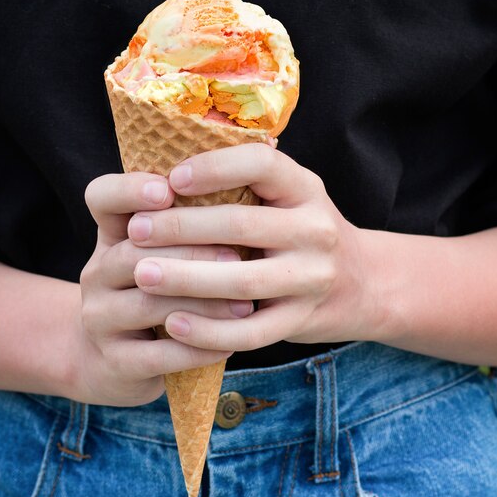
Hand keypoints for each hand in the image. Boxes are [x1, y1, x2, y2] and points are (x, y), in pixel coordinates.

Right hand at [75, 172, 249, 406]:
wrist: (115, 360)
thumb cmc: (156, 293)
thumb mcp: (160, 255)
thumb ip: (189, 227)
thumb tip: (245, 189)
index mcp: (112, 237)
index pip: (102, 198)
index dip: (128, 190)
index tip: (167, 191)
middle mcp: (97, 272)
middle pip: (133, 254)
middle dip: (188, 254)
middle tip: (236, 258)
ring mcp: (100, 318)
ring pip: (148, 305)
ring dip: (201, 304)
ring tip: (244, 305)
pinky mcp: (115, 361)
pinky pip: (157, 356)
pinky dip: (196, 349)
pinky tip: (228, 345)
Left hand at [128, 144, 379, 351]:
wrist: (361, 283)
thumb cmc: (301, 233)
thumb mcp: (289, 198)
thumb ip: (247, 184)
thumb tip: (169, 172)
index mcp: (305, 188)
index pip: (261, 164)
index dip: (214, 168)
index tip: (171, 180)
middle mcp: (316, 228)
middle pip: (241, 224)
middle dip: (181, 228)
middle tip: (136, 231)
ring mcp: (313, 278)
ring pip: (242, 280)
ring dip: (185, 279)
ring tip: (141, 275)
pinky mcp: (302, 320)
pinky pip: (251, 332)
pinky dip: (208, 331)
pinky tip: (172, 324)